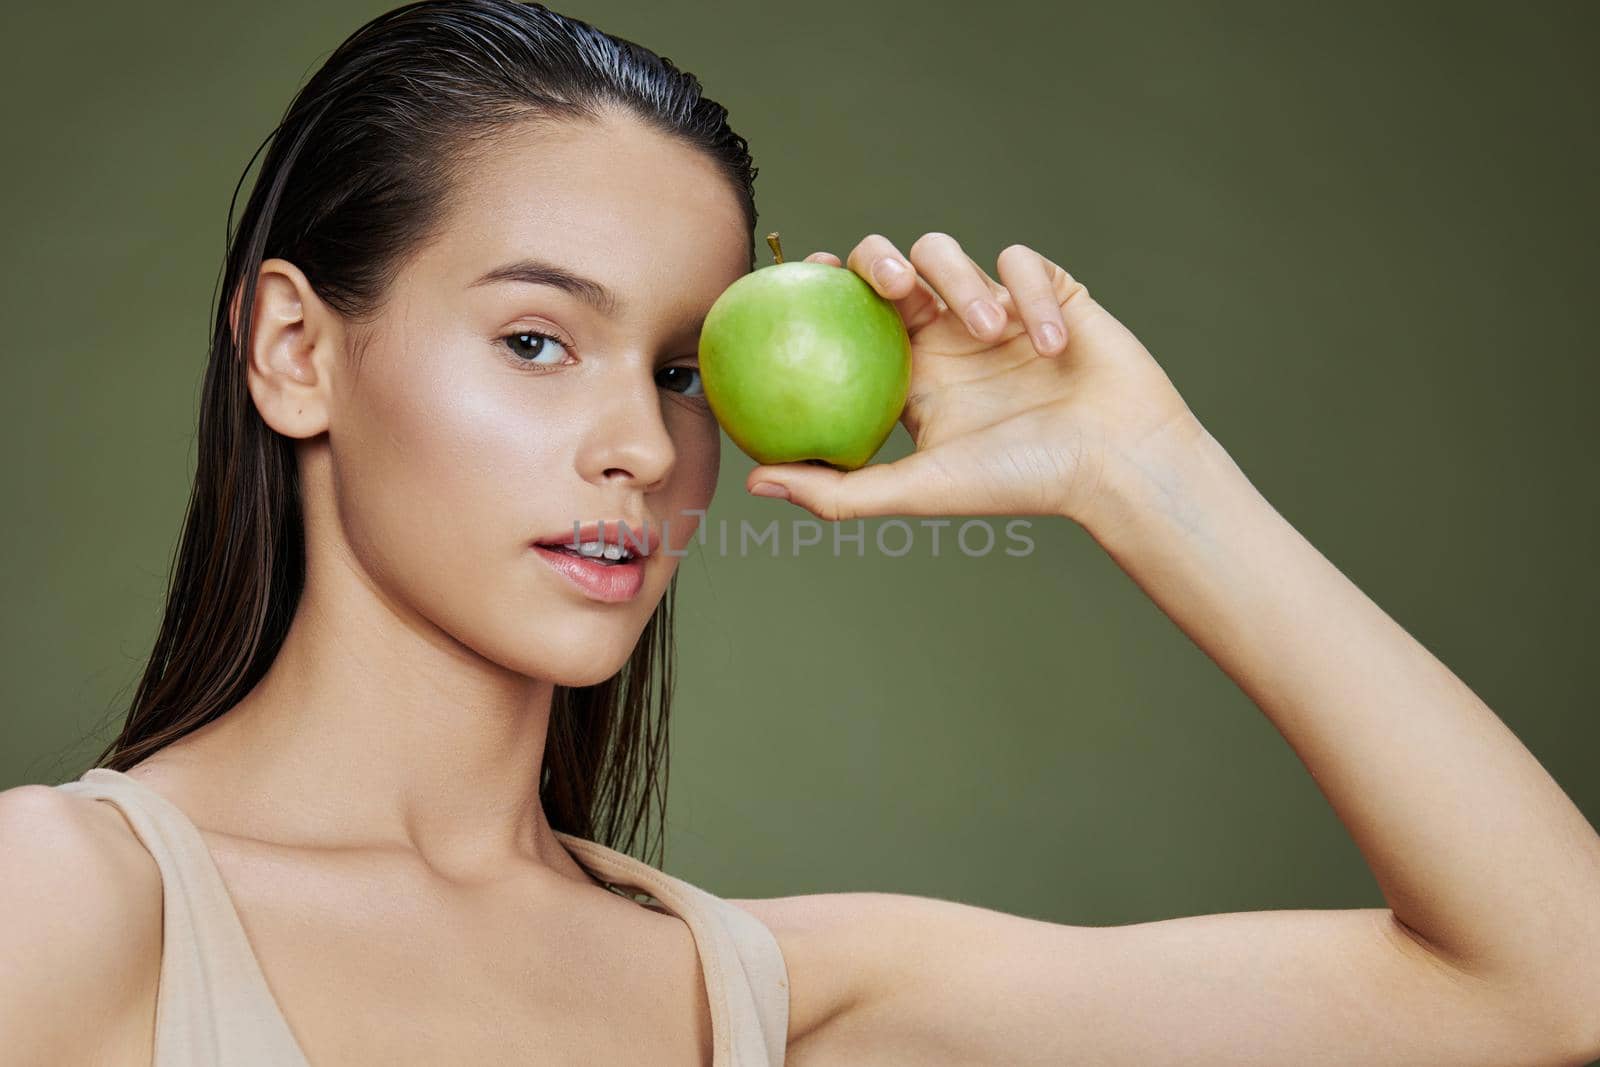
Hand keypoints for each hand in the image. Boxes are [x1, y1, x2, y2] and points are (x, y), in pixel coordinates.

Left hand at [743, 232, 1205, 527]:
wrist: (1118, 465)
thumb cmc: (1023, 482)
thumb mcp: (923, 488)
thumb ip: (839, 491)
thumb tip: (753, 484)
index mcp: (911, 371)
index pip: (849, 315)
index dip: (816, 288)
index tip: (795, 278)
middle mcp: (946, 333)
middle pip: (890, 264)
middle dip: (877, 257)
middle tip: (886, 284)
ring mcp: (996, 306)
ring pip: (950, 255)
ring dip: (965, 285)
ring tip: (995, 335)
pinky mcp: (1048, 288)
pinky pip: (1022, 261)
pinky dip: (1031, 295)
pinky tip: (1050, 340)